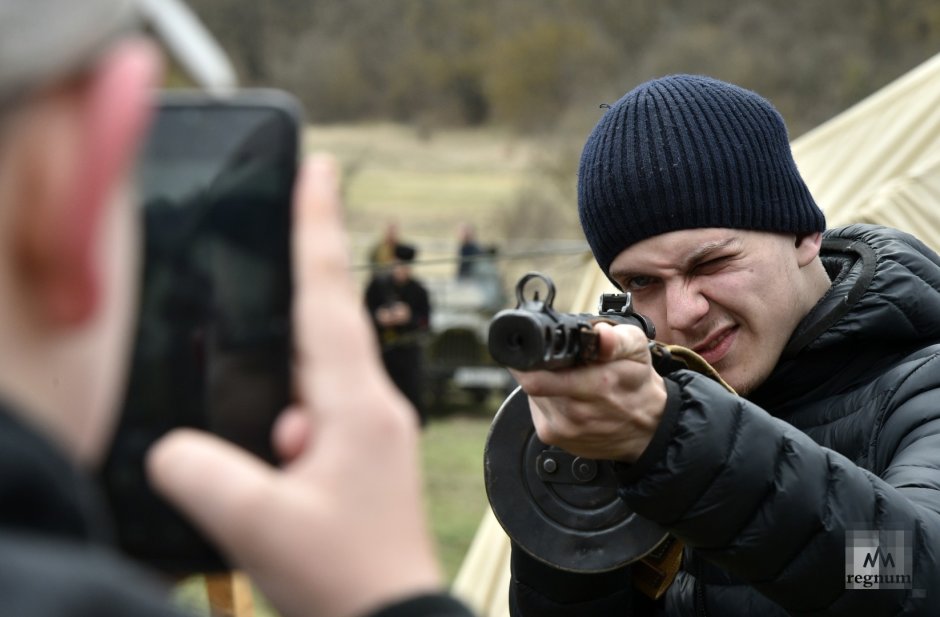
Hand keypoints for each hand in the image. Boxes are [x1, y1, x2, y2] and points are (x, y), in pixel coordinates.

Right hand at [146, 154, 441, 616]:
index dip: (318, 228)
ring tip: (268, 316)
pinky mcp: (359, 460)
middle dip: (308, 261)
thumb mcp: (258, 524)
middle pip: (330, 317)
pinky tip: (268, 426)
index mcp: (356, 406)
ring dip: (292, 342)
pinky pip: (319, 408)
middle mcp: (370, 409)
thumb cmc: (346, 579)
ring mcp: (369, 434)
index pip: (328, 298)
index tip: (320, 170)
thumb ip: (202, 475)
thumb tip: (173, 447)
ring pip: (322, 366)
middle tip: (296, 205)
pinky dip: (290, 399)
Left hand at [509, 322, 666, 461]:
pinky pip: (536, 410)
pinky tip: (566, 397)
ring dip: (543, 383)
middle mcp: (574, 412)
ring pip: (530, 394)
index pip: (535, 376)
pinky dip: (545, 400)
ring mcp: (562, 428)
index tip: (533, 347)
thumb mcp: (637, 351)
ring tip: (567, 379)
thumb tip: (601, 335)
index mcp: (595, 385)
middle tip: (557, 361)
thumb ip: (618, 340)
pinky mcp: (553, 438)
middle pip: (529, 381)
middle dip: (537, 366)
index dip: (528, 358)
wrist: (647, 428)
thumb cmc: (638, 385)